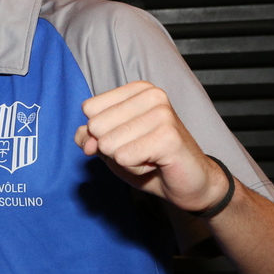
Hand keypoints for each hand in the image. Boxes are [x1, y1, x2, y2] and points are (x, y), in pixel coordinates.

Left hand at [74, 81, 228, 212]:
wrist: (189, 182)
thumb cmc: (149, 160)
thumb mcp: (111, 146)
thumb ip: (89, 137)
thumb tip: (84, 139)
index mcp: (137, 91)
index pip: (89, 108)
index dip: (99, 133)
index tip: (128, 138)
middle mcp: (152, 95)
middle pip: (96, 126)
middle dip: (112, 149)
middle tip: (140, 150)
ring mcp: (162, 114)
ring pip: (108, 144)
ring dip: (125, 160)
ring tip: (148, 157)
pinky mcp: (168, 137)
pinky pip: (124, 157)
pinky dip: (135, 169)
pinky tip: (155, 164)